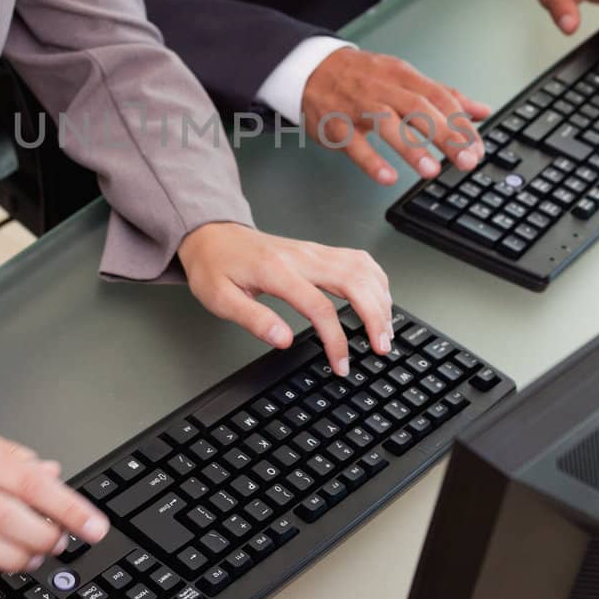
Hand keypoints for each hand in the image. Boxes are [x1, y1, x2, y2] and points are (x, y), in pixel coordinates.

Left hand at [178, 222, 391, 375]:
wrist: (212, 235)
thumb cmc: (215, 266)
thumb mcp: (219, 299)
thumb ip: (254, 319)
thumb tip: (284, 341)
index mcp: (277, 270)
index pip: (319, 307)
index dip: (336, 339)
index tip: (341, 363)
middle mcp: (302, 257)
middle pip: (353, 282)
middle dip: (374, 317)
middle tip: (381, 347)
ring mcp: (314, 251)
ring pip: (362, 268)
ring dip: (380, 299)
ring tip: (386, 330)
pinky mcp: (319, 251)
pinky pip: (358, 260)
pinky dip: (376, 280)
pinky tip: (380, 298)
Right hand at [300, 48, 490, 185]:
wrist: (311, 67)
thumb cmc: (362, 76)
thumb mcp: (404, 76)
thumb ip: (443, 95)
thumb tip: (482, 111)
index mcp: (404, 76)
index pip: (440, 98)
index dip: (461, 123)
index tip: (477, 148)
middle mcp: (384, 89)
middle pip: (419, 109)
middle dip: (445, 136)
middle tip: (466, 161)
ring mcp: (359, 106)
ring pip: (387, 124)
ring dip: (411, 148)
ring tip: (431, 172)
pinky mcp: (336, 124)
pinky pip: (354, 143)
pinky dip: (371, 161)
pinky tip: (387, 177)